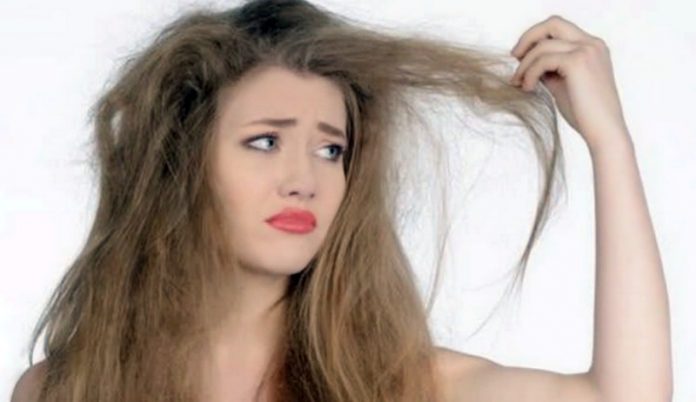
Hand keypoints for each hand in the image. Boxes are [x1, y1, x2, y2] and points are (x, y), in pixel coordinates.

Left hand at [509, 15, 630, 150]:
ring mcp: (587, 51)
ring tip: (518, 83)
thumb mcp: (563, 85)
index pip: (559, 28)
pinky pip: (542, 60)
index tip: (521, 56)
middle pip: (552, 23)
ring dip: (525, 64)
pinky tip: (527, 88)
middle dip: (528, 38)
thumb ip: (549, 70)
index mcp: (592, 47)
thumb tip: (527, 62)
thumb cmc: (585, 114)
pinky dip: (529, 73)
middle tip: (514, 57)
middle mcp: (592, 44)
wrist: (604, 133)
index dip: (537, 38)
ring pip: (543, 45)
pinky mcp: (578, 62)